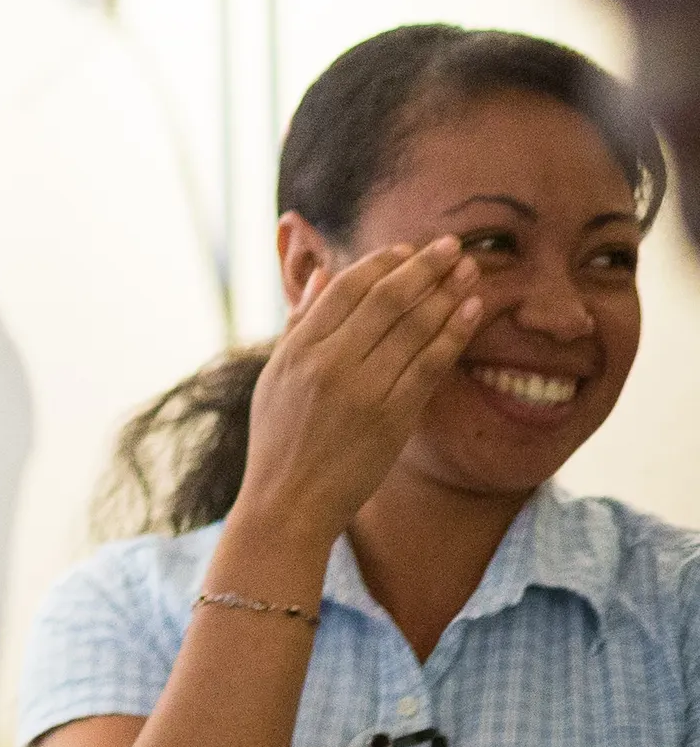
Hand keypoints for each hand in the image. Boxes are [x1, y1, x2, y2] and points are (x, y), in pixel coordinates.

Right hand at [235, 239, 482, 545]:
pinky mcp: (392, 416)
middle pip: (386, 299)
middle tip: (451, 245)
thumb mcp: (274, 376)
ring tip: (470, 269)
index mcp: (297, 349)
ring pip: (414, 326)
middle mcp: (328, 363)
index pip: (345, 288)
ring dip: (447, 292)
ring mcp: (362, 390)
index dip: (381, 262)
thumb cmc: (279, 440)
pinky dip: (455, 332)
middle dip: (423, 266)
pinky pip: (431, 364)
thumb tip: (319, 274)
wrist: (289, 502)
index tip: (407, 249)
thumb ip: (298, 324)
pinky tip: (472, 310)